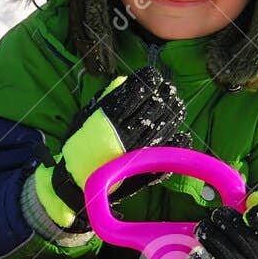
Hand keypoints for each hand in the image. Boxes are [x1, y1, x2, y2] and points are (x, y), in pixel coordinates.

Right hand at [31, 68, 188, 232]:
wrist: (75, 181)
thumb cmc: (78, 148)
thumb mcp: (84, 118)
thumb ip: (104, 101)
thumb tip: (123, 81)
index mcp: (106, 120)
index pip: (132, 97)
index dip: (145, 85)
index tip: (155, 77)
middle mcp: (122, 133)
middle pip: (149, 111)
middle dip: (162, 98)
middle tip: (170, 89)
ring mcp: (133, 150)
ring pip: (157, 129)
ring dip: (170, 116)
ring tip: (178, 105)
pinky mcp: (139, 166)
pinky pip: (160, 152)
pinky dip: (174, 143)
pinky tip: (182, 134)